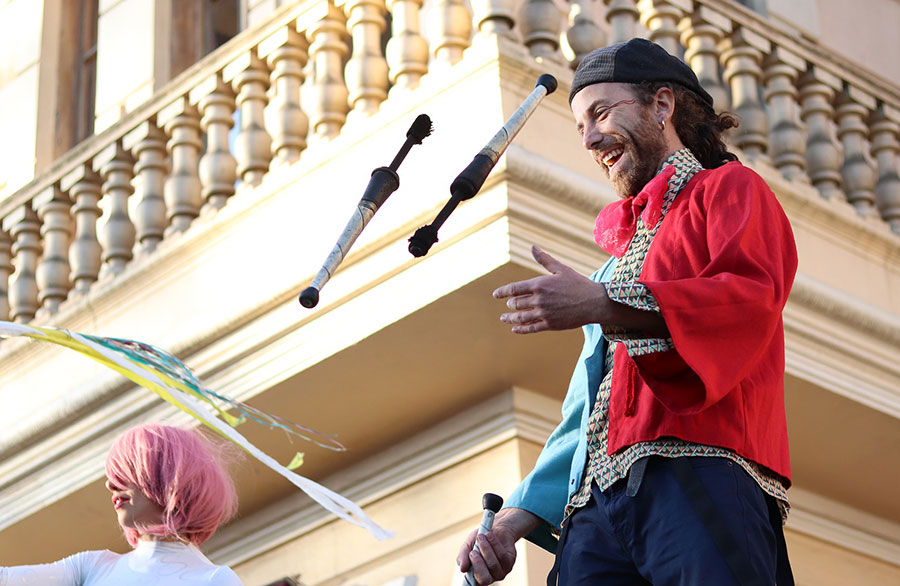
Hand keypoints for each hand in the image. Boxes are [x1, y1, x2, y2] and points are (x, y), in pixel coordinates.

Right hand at [456, 508, 541, 584]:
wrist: (494, 529)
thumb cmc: (479, 540)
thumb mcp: (467, 546)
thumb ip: (463, 556)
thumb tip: (462, 568)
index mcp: (478, 576)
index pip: (475, 584)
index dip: (471, 579)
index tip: (467, 564)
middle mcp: (491, 577)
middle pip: (485, 579)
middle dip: (478, 563)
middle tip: (473, 551)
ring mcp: (501, 571)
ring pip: (493, 564)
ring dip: (485, 548)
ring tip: (480, 536)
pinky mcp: (510, 562)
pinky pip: (502, 555)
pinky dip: (494, 543)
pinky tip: (489, 535)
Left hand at [493, 245, 608, 333]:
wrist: (595, 302)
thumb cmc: (578, 283)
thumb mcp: (561, 269)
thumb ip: (544, 259)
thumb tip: (533, 247)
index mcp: (539, 284)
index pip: (514, 289)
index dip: (502, 292)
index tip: (496, 295)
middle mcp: (539, 300)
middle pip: (516, 303)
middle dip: (510, 304)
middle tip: (508, 305)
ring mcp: (544, 314)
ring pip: (521, 317)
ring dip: (510, 318)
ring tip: (504, 318)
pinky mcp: (550, 325)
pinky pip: (531, 328)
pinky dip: (521, 329)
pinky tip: (515, 329)